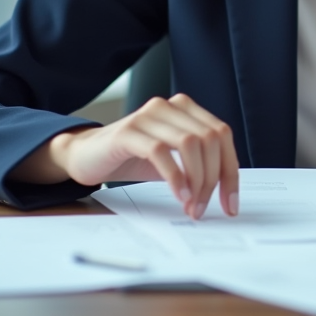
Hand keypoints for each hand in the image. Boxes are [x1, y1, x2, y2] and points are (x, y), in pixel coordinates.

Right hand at [14, 94, 238, 219]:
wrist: (85, 155)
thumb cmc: (132, 158)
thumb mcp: (172, 160)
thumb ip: (197, 165)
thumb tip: (226, 191)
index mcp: (185, 109)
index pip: (222, 135)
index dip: (230, 171)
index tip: (230, 204)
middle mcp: (169, 106)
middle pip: (210, 139)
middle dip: (214, 179)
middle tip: (205, 208)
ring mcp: (149, 115)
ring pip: (191, 143)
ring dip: (197, 181)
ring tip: (191, 206)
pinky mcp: (128, 131)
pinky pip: (162, 152)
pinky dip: (176, 178)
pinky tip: (179, 197)